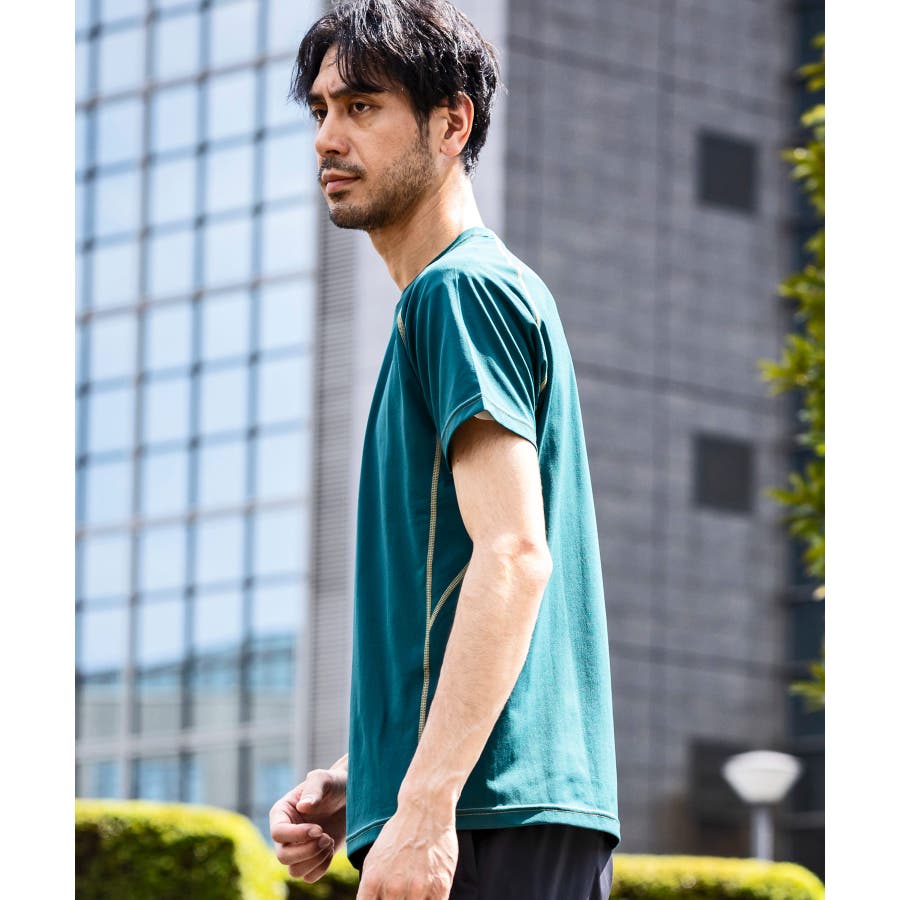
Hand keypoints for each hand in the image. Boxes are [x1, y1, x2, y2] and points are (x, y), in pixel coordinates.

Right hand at [269, 766, 347, 882]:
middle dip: (307, 851)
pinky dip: (321, 868)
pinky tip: (330, 850)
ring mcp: (298, 848)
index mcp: (282, 813)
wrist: (350, 796)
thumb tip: (303, 807)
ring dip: (315, 860)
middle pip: (283, 857)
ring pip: (294, 871)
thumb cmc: (334, 784)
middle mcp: (286, 834)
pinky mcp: (312, 859)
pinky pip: (309, 877)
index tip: (319, 829)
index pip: (277, 833)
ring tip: (329, 841)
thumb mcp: (324, 778)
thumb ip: (314, 788)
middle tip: (326, 836)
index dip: (297, 835)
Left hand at [356, 797, 456, 899]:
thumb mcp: (374, 860)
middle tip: (401, 892)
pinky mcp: (440, 886)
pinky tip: (427, 893)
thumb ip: (370, 890)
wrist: (426, 808)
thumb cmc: (399, 835)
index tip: (385, 898)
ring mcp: (418, 888)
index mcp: (373, 880)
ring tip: (414, 891)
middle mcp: (393, 887)